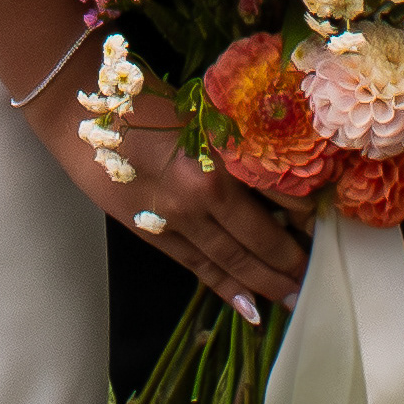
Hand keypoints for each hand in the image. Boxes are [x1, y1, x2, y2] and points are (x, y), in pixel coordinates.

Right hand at [22, 67, 306, 314]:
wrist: (77, 109)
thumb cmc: (143, 98)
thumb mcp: (205, 113)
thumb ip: (240, 146)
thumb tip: (282, 177)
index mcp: (220, 158)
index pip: (280, 199)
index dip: (307, 219)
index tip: (326, 233)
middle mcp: (201, 195)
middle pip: (258, 241)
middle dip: (289, 264)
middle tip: (315, 283)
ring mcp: (174, 219)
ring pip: (229, 261)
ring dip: (263, 283)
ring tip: (290, 300)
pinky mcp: (150, 231)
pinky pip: (196, 266)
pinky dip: (223, 286)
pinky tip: (246, 305)